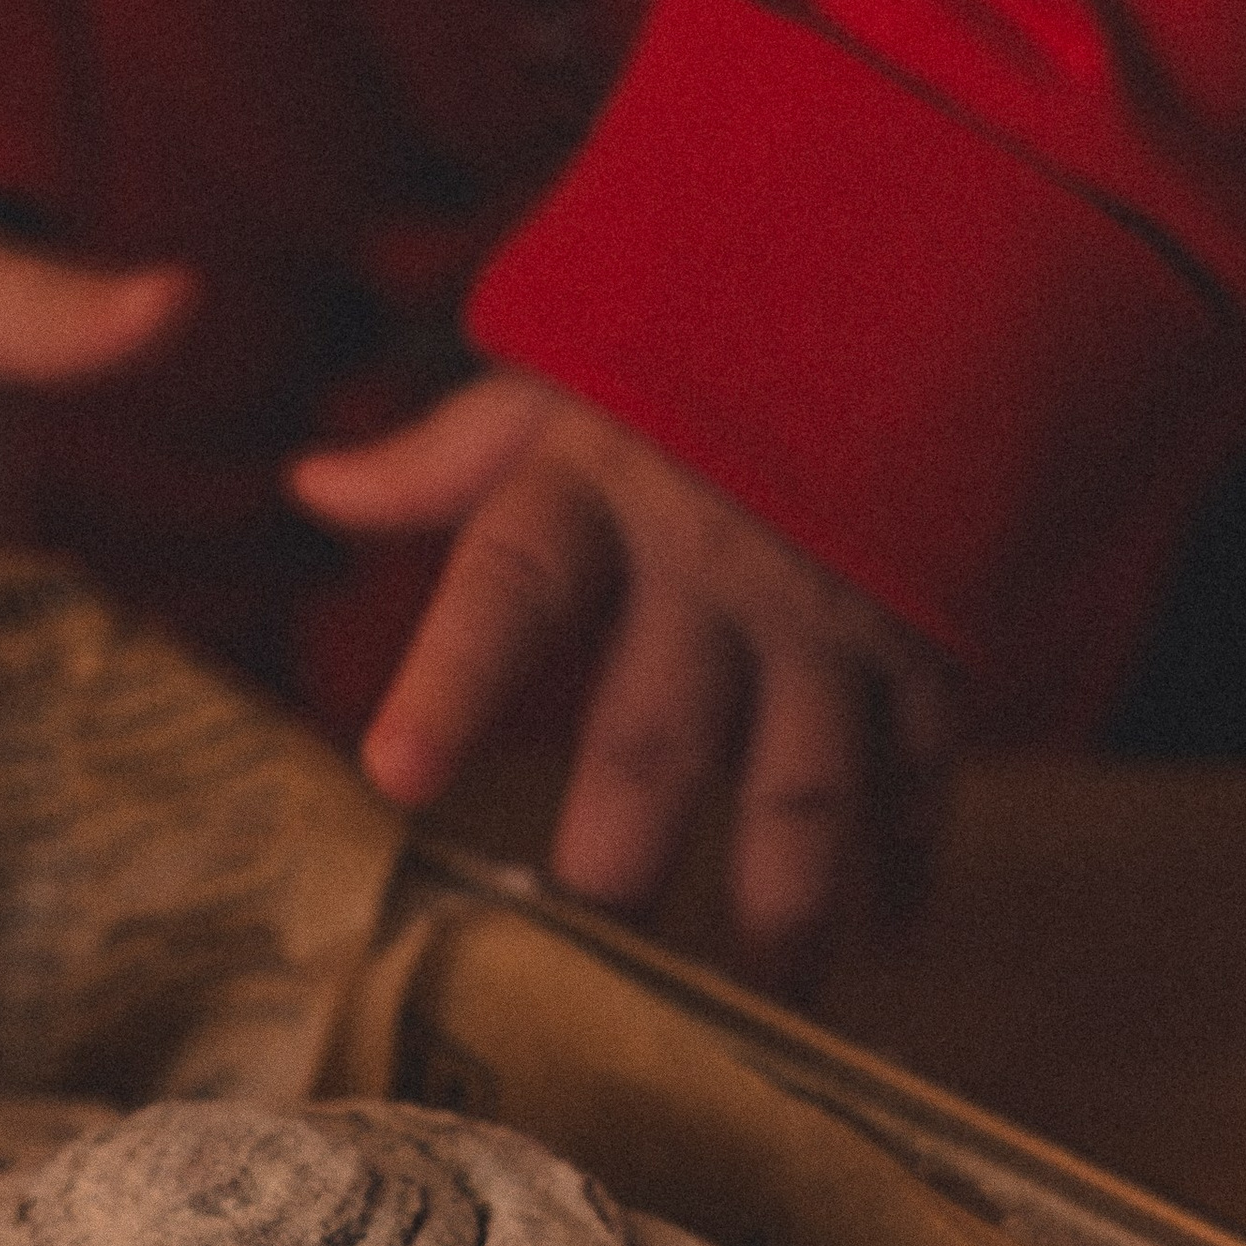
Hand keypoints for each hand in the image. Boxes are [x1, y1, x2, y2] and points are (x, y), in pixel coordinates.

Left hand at [289, 368, 957, 988]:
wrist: (937, 229)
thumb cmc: (714, 312)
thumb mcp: (571, 359)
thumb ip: (444, 455)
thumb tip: (309, 484)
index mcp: (601, 480)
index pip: (509, 585)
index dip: (452, 682)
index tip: (396, 781)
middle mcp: (716, 558)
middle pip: (654, 738)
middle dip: (616, 863)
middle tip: (579, 970)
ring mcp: (834, 604)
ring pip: (803, 790)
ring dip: (780, 916)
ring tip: (758, 1016)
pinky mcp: (934, 626)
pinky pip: (923, 767)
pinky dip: (909, 863)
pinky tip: (890, 947)